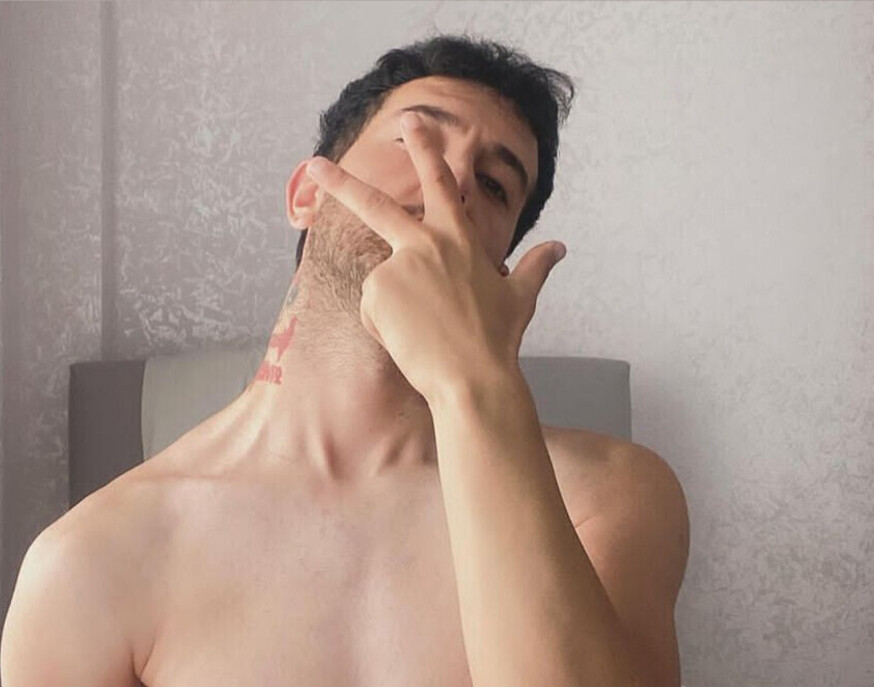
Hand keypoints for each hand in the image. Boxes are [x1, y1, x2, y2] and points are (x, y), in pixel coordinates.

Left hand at [305, 111, 565, 403]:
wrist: (472, 378)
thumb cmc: (498, 341)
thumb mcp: (521, 298)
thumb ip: (535, 266)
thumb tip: (560, 247)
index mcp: (459, 238)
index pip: (440, 183)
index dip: (427, 150)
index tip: (412, 122)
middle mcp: (424, 243)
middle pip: (375, 206)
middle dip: (341, 183)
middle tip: (313, 165)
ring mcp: (397, 265)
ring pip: (382, 287)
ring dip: (396, 312)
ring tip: (427, 334)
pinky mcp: (377, 291)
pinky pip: (372, 312)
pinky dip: (385, 329)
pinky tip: (410, 341)